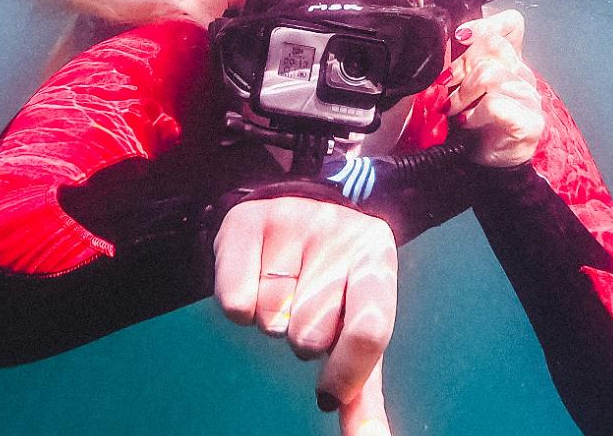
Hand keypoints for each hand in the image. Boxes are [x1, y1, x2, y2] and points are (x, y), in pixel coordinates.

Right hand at [214, 197, 395, 435]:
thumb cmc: (332, 288)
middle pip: (310, 336)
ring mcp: (292, 222)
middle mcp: (340, 234)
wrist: (292, 215)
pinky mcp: (245, 222)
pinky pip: (235, 304)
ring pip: (270, 321)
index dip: (346, 373)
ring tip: (282, 287)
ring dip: (272, 320)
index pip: (369, 331)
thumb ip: (361, 388)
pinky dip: (241, 307)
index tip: (327, 396)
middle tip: (306, 308)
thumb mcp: (355, 329)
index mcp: (378, 260)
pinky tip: (255, 277)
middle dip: (303, 339)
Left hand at [443, 9, 544, 166]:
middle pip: (493, 46)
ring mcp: (530, 98)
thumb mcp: (459, 89)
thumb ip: (458, 66)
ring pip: (490, 74)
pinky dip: (474, 114)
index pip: (511, 25)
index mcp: (508, 64)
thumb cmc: (470, 128)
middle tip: (447, 89)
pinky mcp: (530, 121)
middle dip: (461, 66)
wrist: (485, 167)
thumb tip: (440, 45)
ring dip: (463, 94)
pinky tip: (468, 123)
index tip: (461, 35)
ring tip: (454, 110)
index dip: (487, 22)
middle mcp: (523, 76)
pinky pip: (495, 103)